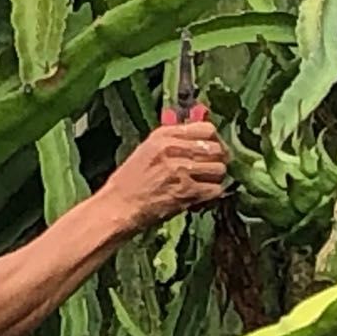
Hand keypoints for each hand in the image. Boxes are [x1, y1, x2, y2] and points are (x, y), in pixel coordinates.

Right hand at [95, 113, 227, 233]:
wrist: (117, 208)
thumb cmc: (129, 182)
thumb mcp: (147, 151)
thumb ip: (174, 139)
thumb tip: (200, 127)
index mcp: (163, 136)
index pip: (207, 129)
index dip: (213, 141)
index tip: (209, 150)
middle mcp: (173, 149)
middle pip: (217, 149)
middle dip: (217, 160)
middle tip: (209, 170)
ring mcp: (181, 170)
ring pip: (220, 169)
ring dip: (214, 179)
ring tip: (201, 184)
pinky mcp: (186, 191)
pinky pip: (215, 189)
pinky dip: (210, 195)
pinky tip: (198, 197)